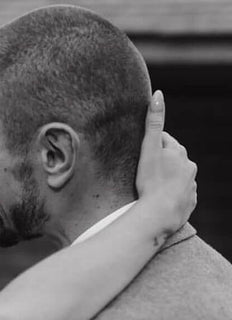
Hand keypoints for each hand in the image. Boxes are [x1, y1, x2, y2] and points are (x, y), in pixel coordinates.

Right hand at [135, 90, 197, 234]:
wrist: (160, 214)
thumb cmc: (152, 181)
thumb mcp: (149, 149)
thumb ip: (154, 122)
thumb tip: (158, 94)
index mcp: (179, 153)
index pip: (165, 141)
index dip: (153, 145)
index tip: (142, 151)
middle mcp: (189, 167)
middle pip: (174, 159)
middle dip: (162, 161)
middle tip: (145, 169)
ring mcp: (190, 186)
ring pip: (178, 177)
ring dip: (168, 179)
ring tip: (152, 187)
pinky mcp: (189, 202)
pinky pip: (181, 195)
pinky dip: (172, 195)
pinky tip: (161, 200)